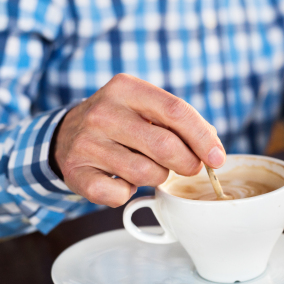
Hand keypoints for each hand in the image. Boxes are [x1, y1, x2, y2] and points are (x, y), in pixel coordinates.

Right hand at [50, 73, 225, 206]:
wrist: (67, 133)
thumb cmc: (122, 121)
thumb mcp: (146, 107)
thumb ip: (181, 122)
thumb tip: (213, 150)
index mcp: (126, 88)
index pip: (176, 110)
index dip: (203, 138)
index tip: (217, 158)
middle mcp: (103, 112)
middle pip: (165, 146)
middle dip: (187, 163)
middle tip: (189, 167)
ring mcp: (86, 142)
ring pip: (146, 173)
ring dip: (158, 177)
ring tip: (148, 167)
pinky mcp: (76, 172)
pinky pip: (119, 194)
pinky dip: (128, 192)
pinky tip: (122, 179)